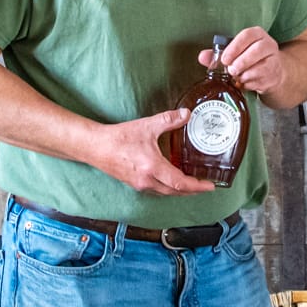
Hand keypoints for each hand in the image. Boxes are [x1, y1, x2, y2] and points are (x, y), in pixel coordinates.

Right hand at [91, 109, 216, 196]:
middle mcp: (148, 181)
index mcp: (153, 168)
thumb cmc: (119, 137)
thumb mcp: (147, 126)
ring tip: (192, 185)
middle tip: (205, 187)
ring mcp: (140, 185)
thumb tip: (187, 113)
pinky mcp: (134, 184)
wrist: (95, 147)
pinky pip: (156, 190)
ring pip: (166, 192)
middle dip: (192, 190)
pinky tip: (171, 180)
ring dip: (180, 191)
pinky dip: (168, 188)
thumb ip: (169, 120)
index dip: (197, 186)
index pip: (180, 183)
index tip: (211, 186)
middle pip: (175, 192)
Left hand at [200, 26, 284, 97]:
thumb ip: (217, 54)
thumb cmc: (248, 58)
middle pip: (257, 50)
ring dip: (245, 75)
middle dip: (241, 62)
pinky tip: (244, 82)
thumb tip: (202, 57)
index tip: (224, 59)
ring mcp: (274, 61)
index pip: (247, 35)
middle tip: (231, 70)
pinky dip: (250, 83)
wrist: (271, 71)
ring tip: (237, 77)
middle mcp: (269, 45)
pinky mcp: (274, 75)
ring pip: (261, 67)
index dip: (234, 47)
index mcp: (257, 34)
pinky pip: (261, 80)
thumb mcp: (234, 53)